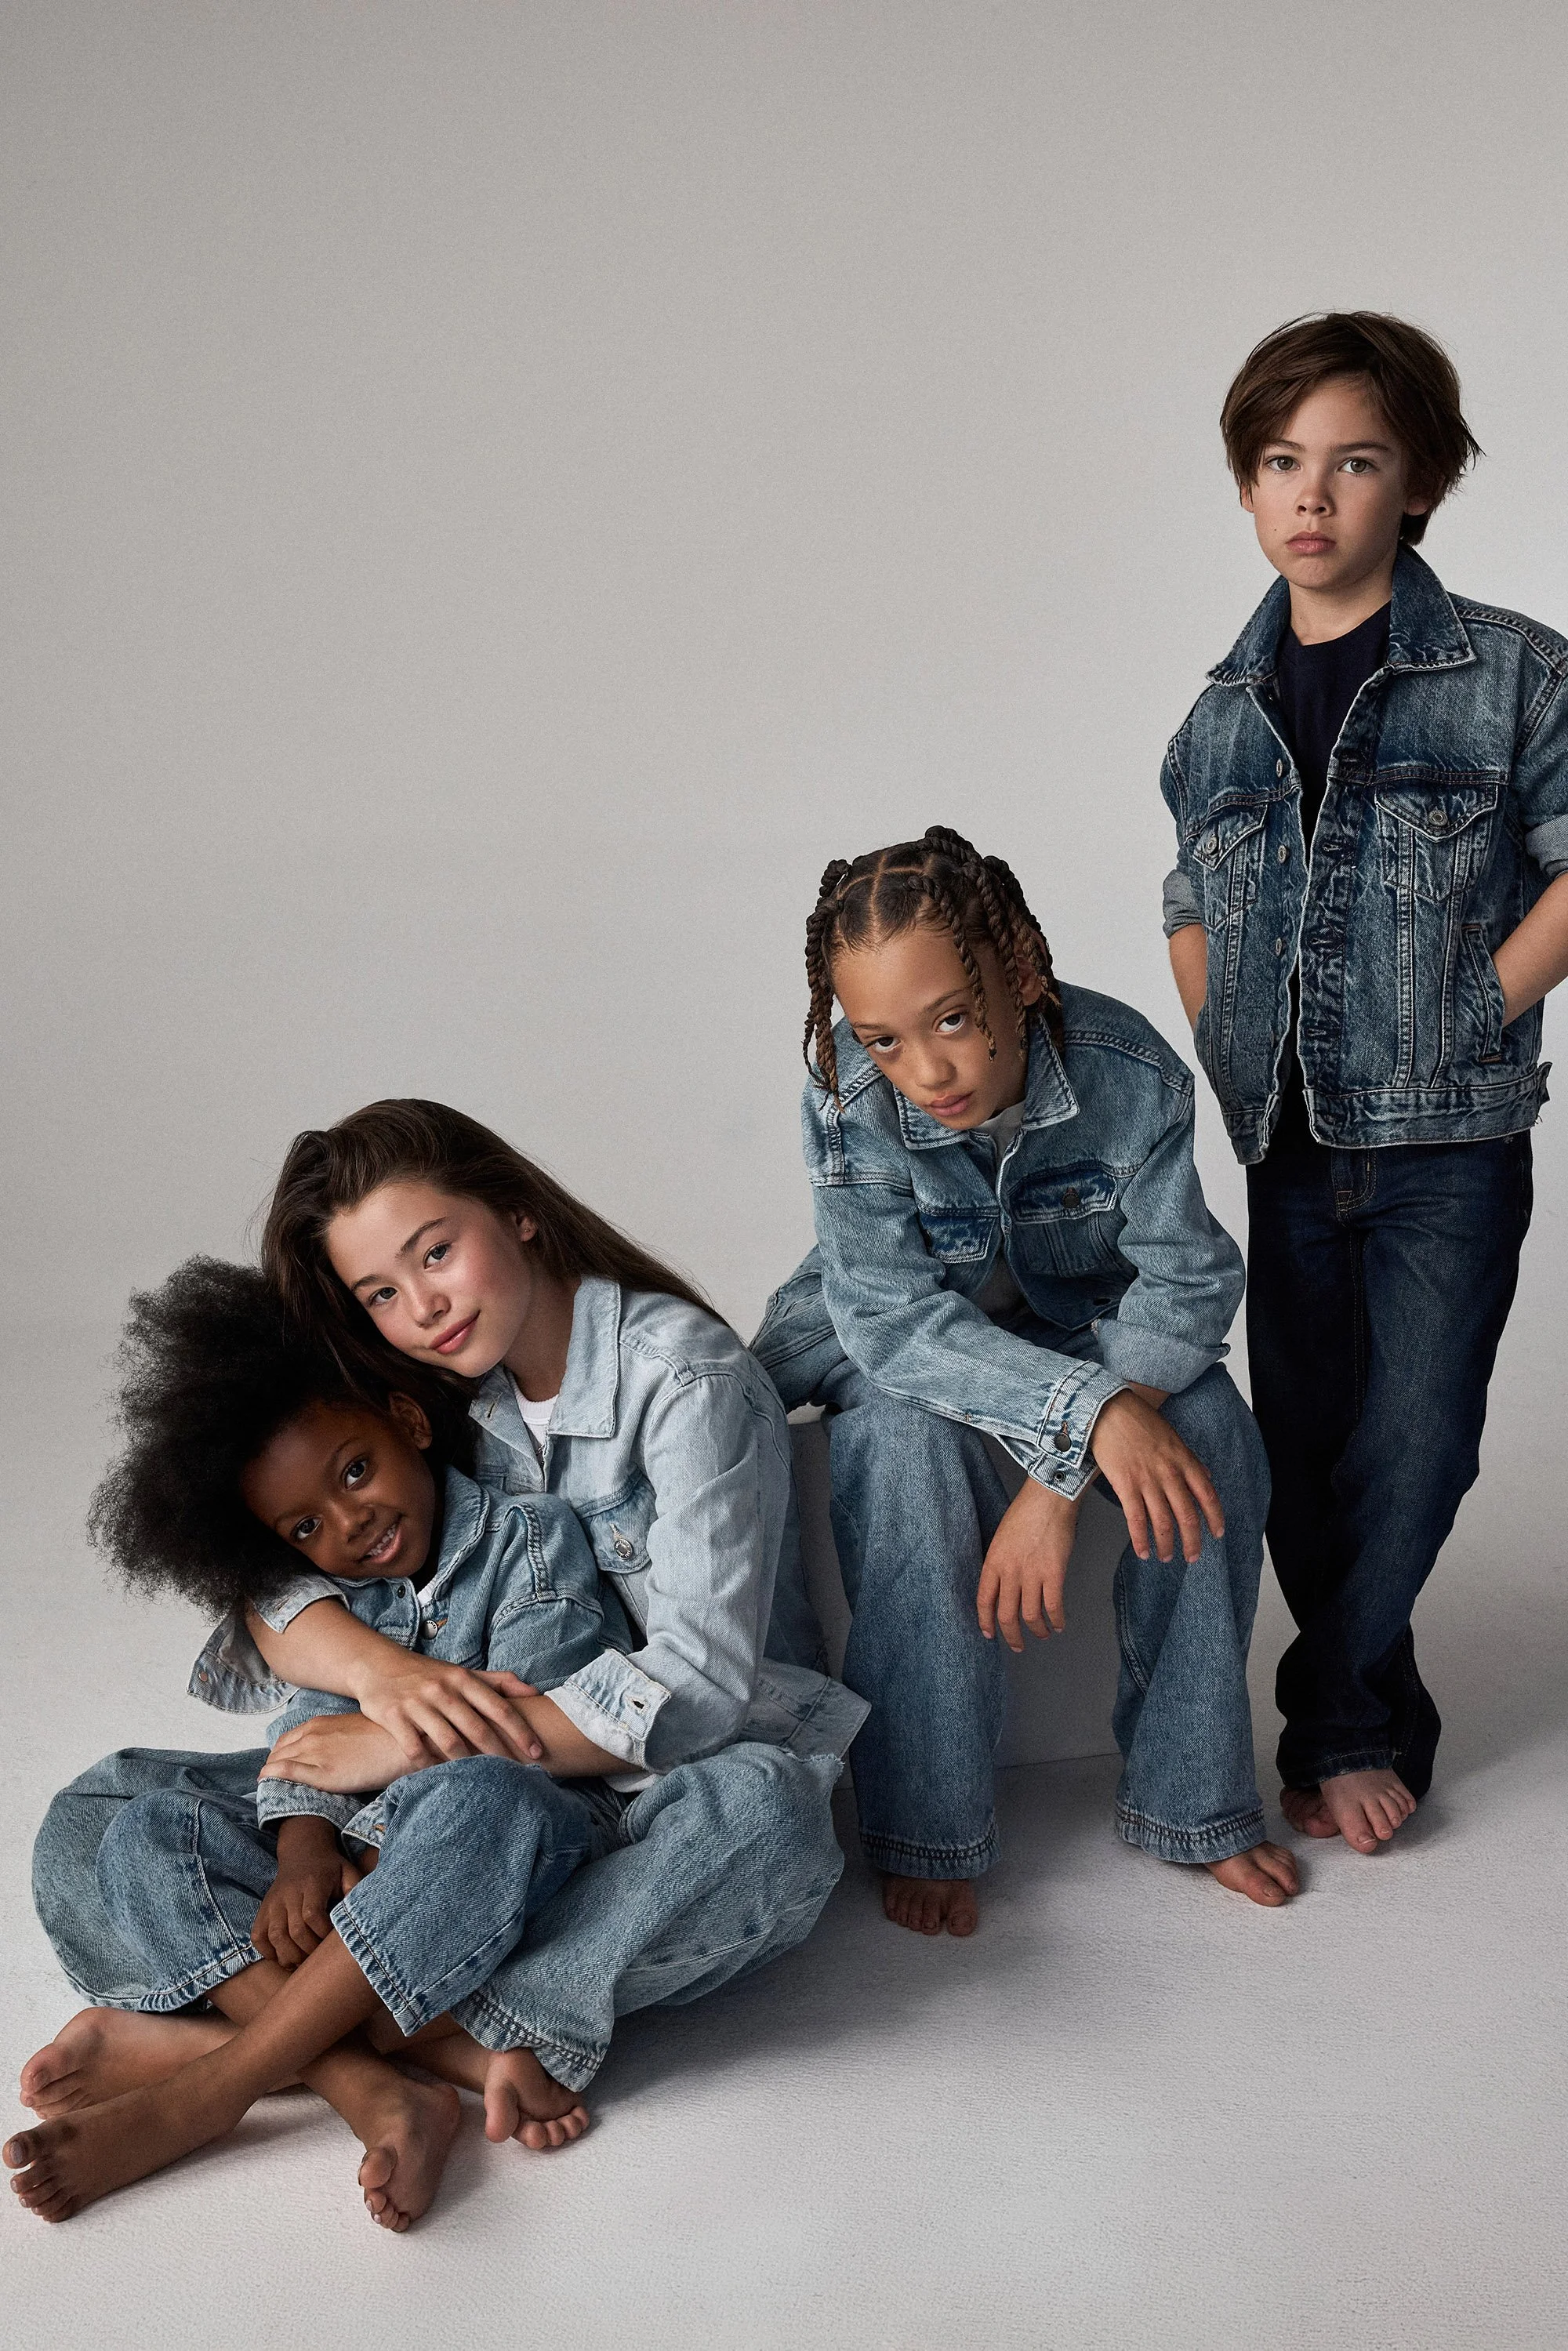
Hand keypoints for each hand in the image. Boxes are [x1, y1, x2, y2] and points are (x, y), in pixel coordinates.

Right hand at [252, 1818, 363, 1967]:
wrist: (302, 1852)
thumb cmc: (330, 1868)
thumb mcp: (348, 1872)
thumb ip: (356, 1891)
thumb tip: (364, 1914)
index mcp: (312, 1884)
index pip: (312, 1915)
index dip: (323, 1933)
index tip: (333, 1941)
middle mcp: (289, 1894)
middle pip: (295, 1931)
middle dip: (310, 1950)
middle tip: (320, 1957)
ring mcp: (272, 1903)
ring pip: (275, 1937)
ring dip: (290, 1956)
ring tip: (304, 1961)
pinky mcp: (262, 1911)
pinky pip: (259, 1938)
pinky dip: (269, 1952)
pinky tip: (285, 1955)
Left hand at [260, 1710, 411, 1793]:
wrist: (400, 1745)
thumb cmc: (383, 1738)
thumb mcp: (353, 1731)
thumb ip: (335, 1738)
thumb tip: (330, 1751)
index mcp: (319, 1725)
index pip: (286, 1740)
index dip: (279, 1753)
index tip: (279, 1764)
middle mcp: (312, 1736)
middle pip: (278, 1751)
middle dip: (272, 1764)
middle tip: (273, 1778)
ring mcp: (315, 1754)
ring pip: (277, 1761)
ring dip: (270, 1772)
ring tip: (269, 1785)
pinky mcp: (322, 1773)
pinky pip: (286, 1772)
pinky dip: (271, 1776)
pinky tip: (265, 1782)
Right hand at [352, 1655, 545, 1767]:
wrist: (377, 1665)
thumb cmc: (429, 1674)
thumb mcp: (462, 1671)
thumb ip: (499, 1681)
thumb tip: (535, 1692)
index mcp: (463, 1678)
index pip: (500, 1707)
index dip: (522, 1731)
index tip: (538, 1752)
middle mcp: (442, 1689)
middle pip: (478, 1728)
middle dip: (500, 1755)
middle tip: (517, 1776)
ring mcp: (417, 1703)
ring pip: (449, 1742)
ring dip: (468, 1765)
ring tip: (483, 1783)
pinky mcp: (394, 1717)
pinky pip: (416, 1750)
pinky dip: (430, 1766)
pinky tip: (442, 1778)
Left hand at [977, 1478, 1080, 1652]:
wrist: (1048, 1497)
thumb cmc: (1026, 1512)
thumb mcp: (1002, 1538)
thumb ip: (1001, 1563)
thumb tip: (1006, 1585)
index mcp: (993, 1561)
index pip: (984, 1600)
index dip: (986, 1621)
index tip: (989, 1633)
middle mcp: (1009, 1572)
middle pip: (1007, 1615)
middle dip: (1011, 1636)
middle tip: (1017, 1646)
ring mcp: (1032, 1574)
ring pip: (1031, 1616)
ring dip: (1037, 1631)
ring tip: (1043, 1635)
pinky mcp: (1054, 1573)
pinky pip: (1053, 1606)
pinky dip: (1056, 1620)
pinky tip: (1059, 1624)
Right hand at [1088, 1390, 1222, 1561]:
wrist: (1109, 1410)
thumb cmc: (1140, 1421)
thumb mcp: (1174, 1437)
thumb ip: (1191, 1460)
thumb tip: (1207, 1477)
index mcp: (1184, 1461)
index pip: (1207, 1496)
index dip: (1215, 1518)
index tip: (1217, 1534)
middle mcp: (1170, 1473)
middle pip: (1187, 1516)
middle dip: (1192, 1541)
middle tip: (1192, 1556)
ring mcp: (1147, 1480)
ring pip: (1163, 1523)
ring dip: (1167, 1545)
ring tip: (1167, 1558)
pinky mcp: (1125, 1485)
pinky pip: (1136, 1520)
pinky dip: (1141, 1540)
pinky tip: (1143, 1552)